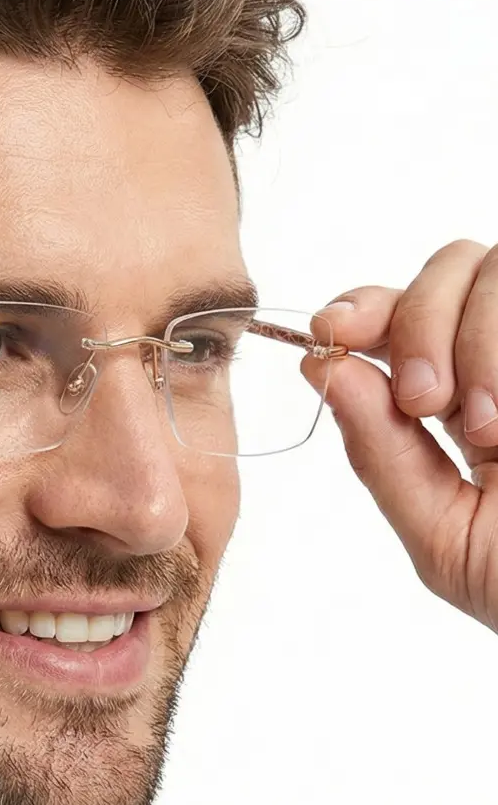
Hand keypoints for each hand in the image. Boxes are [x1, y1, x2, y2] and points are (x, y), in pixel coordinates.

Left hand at [302, 240, 497, 633]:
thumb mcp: (442, 535)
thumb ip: (381, 455)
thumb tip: (323, 369)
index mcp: (463, 403)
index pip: (400, 317)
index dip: (361, 308)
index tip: (332, 331)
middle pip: (449, 270)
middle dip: (416, 324)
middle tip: (423, 401)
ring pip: (497, 268)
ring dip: (477, 341)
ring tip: (490, 429)